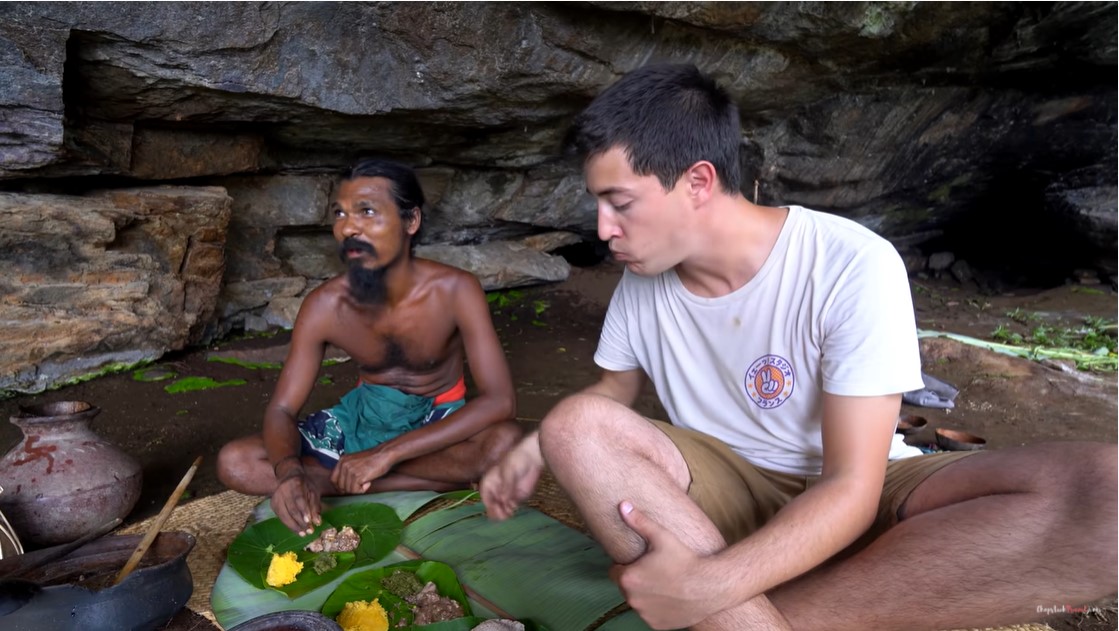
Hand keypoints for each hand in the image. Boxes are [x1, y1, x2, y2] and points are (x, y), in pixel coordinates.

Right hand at [271, 472, 321, 535]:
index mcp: (295, 484)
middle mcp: (283, 490)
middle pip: (291, 509)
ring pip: (284, 515)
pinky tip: (296, 530)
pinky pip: (280, 517)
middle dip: (300, 522)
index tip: (309, 521)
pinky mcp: (273, 504)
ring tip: (303, 534)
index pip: (299, 499)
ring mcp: (276, 497)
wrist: (288, 476)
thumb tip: (317, 522)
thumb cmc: (304, 485)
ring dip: (294, 526)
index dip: (304, 511)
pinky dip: (289, 524)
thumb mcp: (313, 492)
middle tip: (309, 531)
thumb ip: (315, 506)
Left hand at [331, 449, 392, 493]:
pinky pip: (356, 491)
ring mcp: (350, 470)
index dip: (339, 487)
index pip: (333, 479)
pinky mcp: (357, 476)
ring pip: (348, 490)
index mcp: (342, 460)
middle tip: (360, 485)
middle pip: (340, 486)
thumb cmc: (373, 459)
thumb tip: (342, 486)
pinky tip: (369, 482)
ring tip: (366, 481)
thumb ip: (347, 470)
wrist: (384, 454)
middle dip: (350, 489)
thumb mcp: (355, 461)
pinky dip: (363, 490)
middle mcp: (344, 465)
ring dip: (358, 489)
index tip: (346, 489)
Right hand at [480, 436, 543, 520]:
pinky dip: (511, 510)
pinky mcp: (516, 498)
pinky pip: (510, 508)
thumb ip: (506, 486)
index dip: (489, 505)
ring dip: (503, 513)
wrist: (532, 457)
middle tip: (502, 515)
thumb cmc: (516, 459)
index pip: (486, 497)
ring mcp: (506, 495)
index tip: (495, 508)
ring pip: (501, 509)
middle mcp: (496, 490)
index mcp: (489, 482)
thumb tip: (503, 500)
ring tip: (509, 514)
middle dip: (496, 511)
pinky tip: (514, 509)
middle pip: (492, 505)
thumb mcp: (509, 471)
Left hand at [609, 501, 727, 629]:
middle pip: (626, 587)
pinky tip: (670, 597)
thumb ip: (638, 521)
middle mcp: (632, 599)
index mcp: (627, 578)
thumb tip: (622, 505)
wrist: (710, 586)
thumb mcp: (661, 536)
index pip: (615, 572)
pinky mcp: (656, 625)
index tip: (642, 562)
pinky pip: (650, 615)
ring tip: (664, 583)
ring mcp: (644, 614)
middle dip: (636, 580)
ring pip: (638, 602)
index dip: (627, 566)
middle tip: (655, 571)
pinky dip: (656, 609)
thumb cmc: (685, 560)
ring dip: (645, 595)